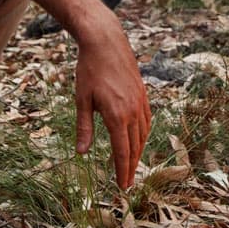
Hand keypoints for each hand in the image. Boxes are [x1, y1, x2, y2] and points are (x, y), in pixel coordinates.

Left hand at [73, 19, 150, 188]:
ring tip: (132, 166)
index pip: (123, 152)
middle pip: (135, 147)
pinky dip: (143, 135)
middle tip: (127, 184)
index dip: (122, 171)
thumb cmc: (89, 69)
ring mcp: (141, 102)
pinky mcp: (143, 94)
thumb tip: (81, 153)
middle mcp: (133, 111)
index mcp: (116, 115)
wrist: (105, 41)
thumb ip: (84, 128)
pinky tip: (138, 139)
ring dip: (138, 152)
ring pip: (143, 135)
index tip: (122, 186)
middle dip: (131, 167)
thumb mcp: (82, 100)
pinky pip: (147, 121)